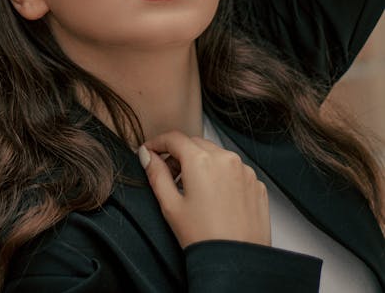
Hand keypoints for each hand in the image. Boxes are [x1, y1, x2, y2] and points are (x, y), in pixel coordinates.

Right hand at [139, 130, 270, 248]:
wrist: (237, 263)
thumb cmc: (204, 239)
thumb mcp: (171, 206)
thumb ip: (156, 174)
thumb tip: (147, 156)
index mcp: (201, 161)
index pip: (174, 138)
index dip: (158, 142)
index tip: (150, 151)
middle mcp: (225, 159)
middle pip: (195, 144)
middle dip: (179, 154)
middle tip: (169, 174)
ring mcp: (244, 170)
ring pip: (217, 154)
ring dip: (202, 163)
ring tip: (192, 189)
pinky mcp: (256, 184)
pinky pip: (234, 169)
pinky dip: (222, 175)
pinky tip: (215, 197)